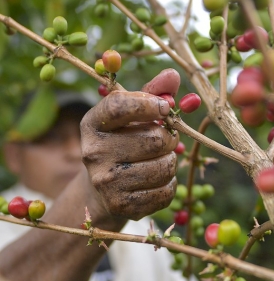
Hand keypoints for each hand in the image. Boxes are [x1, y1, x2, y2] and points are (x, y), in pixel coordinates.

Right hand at [81, 69, 180, 219]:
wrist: (102, 191)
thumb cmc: (123, 143)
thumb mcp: (131, 117)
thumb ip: (152, 94)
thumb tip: (173, 75)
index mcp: (92, 124)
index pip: (119, 106)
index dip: (148, 104)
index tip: (166, 107)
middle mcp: (93, 153)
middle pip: (155, 139)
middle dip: (169, 138)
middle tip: (165, 140)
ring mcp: (106, 182)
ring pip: (164, 166)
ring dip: (170, 162)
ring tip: (158, 161)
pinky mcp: (122, 206)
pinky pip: (166, 191)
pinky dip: (169, 184)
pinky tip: (156, 181)